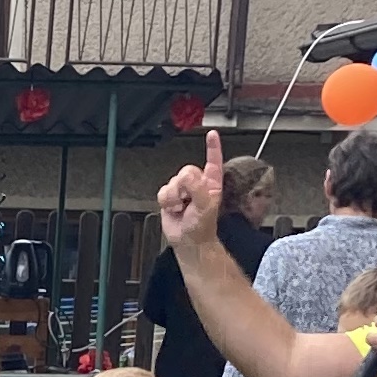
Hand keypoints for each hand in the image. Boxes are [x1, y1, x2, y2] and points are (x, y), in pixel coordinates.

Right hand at [154, 128, 226, 252]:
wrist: (188, 241)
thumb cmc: (201, 227)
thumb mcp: (205, 206)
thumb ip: (198, 188)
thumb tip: (187, 176)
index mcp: (211, 183)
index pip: (213, 160)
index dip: (212, 147)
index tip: (212, 135)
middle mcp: (198, 184)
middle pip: (186, 171)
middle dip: (184, 186)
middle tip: (187, 200)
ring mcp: (183, 190)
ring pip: (172, 181)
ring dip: (174, 197)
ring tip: (181, 207)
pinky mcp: (170, 197)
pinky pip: (163, 191)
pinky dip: (166, 201)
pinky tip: (174, 209)